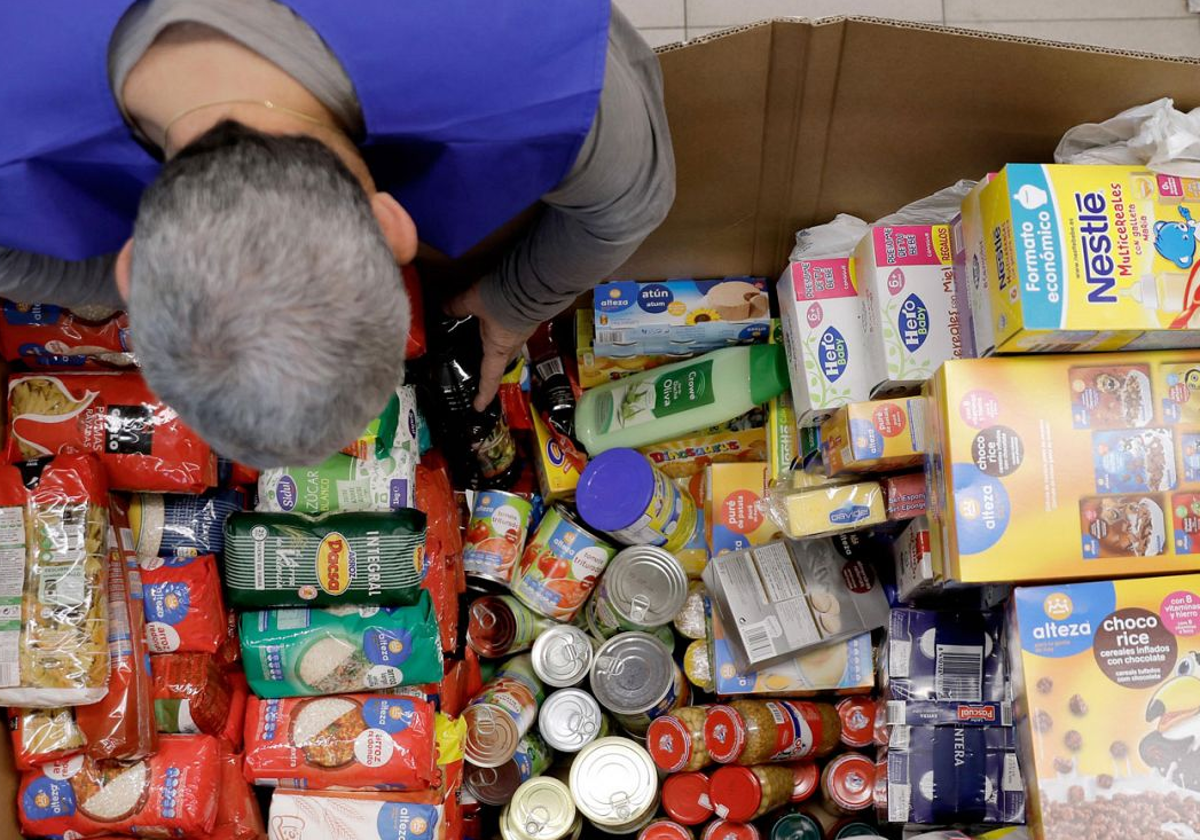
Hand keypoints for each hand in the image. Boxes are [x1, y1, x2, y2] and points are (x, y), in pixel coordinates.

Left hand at [445, 284, 534, 411]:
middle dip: (492, 372)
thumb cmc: (502, 299)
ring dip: (500, 350)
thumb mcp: (473, 301)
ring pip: (510, 348)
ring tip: (488, 347)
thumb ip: (457, 306)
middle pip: (501, 365)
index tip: (478, 406)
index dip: (483, 394)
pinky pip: (516, 333)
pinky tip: (500, 323)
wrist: (534, 283)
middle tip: (481, 374)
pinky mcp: (529, 319)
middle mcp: (512, 345)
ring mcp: (523, 333)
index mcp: (497, 349)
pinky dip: (506, 333)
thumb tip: (445, 307)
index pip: (489, 378)